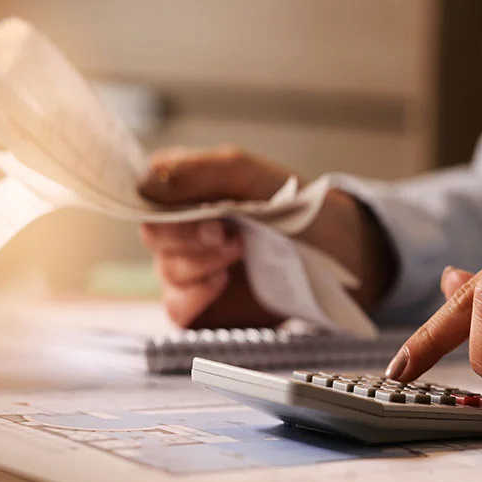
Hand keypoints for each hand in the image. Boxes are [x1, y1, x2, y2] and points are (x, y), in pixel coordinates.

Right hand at [138, 146, 394, 328]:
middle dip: (188, 237)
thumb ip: (198, 172)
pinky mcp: (204, 307)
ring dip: (199, 265)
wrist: (337, 253)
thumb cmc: (295, 207)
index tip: (201, 210)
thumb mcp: (248, 174)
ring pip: (165, 272)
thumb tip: (145, 182)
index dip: (162, 205)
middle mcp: (183, 230)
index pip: (145, 194)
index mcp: (187, 192)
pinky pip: (176, 309)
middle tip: (229, 235)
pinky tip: (220, 284)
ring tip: (237, 255)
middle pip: (152, 235)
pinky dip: (192, 298)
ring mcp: (193, 269)